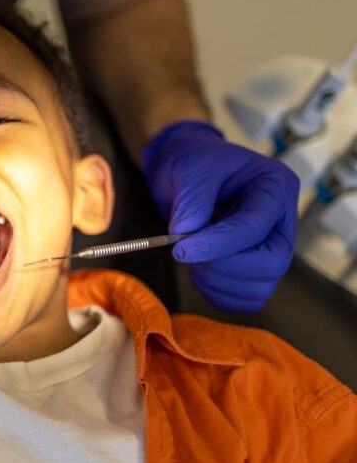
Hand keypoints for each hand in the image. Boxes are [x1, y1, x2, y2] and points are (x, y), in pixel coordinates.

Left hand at [142, 121, 299, 312]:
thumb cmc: (194, 163)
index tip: (180, 249)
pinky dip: (220, 295)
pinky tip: (199, 274)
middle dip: (223, 265)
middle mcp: (282, 220)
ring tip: (191, 258)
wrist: (188, 171)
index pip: (256, 227)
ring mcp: (272, 248)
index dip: (217, 244)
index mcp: (276, 186)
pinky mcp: (257, 269)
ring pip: (261, 287)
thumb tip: (185, 233)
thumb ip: (191, 200)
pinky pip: (248, 299)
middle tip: (187, 251)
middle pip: (272, 263)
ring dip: (218, 282)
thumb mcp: (190, 169)